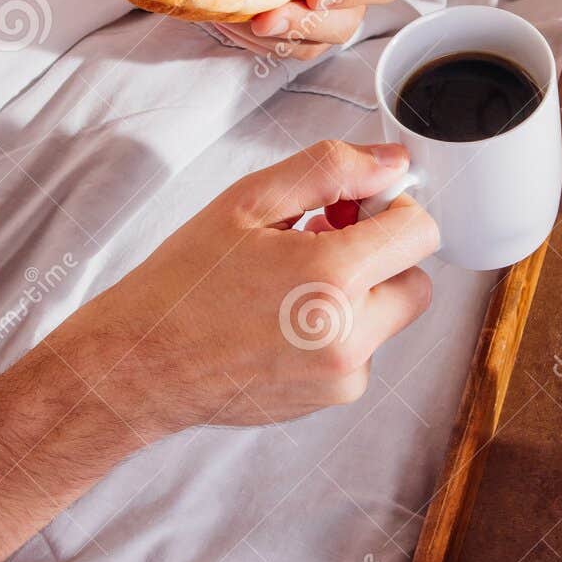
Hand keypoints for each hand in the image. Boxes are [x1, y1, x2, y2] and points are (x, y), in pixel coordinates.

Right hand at [80, 141, 437, 428]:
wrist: (140, 364)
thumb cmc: (184, 282)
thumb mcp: (249, 201)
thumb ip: (331, 171)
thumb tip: (393, 163)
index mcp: (332, 278)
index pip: (421, 232)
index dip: (394, 209)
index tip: (355, 208)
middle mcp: (348, 336)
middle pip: (416, 279)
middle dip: (381, 256)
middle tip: (321, 240)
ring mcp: (343, 375)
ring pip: (391, 316)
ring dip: (361, 293)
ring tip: (291, 282)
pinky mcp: (332, 398)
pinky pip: (364, 349)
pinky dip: (340, 329)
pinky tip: (284, 319)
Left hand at [194, 0, 404, 60]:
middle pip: (351, 20)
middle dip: (308, 25)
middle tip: (264, 19)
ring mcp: (323, 10)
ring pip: (318, 42)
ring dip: (279, 40)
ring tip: (237, 21)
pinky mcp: (295, 29)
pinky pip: (288, 50)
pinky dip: (259, 44)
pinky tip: (230, 23)